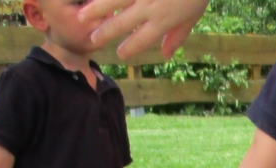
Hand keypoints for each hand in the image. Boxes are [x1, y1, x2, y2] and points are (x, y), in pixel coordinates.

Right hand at [82, 0, 205, 59]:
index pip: (141, 40)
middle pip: (122, 23)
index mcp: (163, 21)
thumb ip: (177, 36)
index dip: (130, 49)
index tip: (121, 55)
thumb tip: (166, 55)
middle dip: (106, 33)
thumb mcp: (193, 16)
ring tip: (82, 17)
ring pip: (112, 2)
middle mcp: (148, 7)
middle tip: (94, 39)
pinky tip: (91, 0)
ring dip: (95, 10)